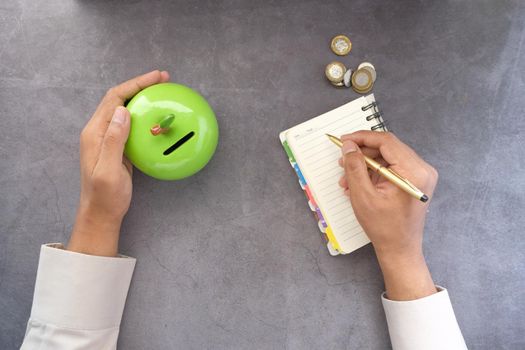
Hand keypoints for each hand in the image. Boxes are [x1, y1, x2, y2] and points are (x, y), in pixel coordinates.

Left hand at [68, 70, 169, 256]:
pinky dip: (145, 114)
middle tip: (164, 79)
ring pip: (126, 109)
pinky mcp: (118, 146)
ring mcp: (109, 139)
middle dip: (141, 85)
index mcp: (95, 133)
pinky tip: (157, 116)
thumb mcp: (109, 170)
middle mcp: (100, 131)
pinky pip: (132, 124)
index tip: (156, 77)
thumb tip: (123, 111)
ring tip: (163, 92)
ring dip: (143, 98)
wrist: (101, 213)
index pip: (115, 98)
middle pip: (120, 98)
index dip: (136, 84)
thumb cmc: (105, 195)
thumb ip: (114, 140)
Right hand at [338, 131, 437, 299]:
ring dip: (365, 164)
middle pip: (387, 148)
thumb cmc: (384, 228)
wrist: (400, 249)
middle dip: (362, 153)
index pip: (386, 142)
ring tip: (347, 179)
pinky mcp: (415, 180)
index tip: (344, 141)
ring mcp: (420, 175)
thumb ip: (355, 167)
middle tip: (343, 161)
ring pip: (387, 157)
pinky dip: (374, 172)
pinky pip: (392, 167)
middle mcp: (422, 169)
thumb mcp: (363, 196)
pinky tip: (358, 183)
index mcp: (414, 172)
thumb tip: (349, 146)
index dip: (362, 138)